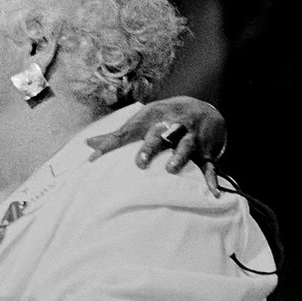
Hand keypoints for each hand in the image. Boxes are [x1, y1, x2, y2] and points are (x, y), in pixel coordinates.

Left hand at [85, 95, 225, 195]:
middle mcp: (171, 126)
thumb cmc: (162, 118)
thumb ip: (116, 136)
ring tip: (171, 169)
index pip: (129, 131)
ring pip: (186, 145)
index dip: (112, 144)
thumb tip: (87, 144)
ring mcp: (190, 138)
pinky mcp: (206, 151)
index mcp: (152, 119)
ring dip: (179, 156)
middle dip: (151, 146)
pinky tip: (213, 193)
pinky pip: (210, 165)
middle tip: (140, 162)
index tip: (96, 158)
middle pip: (161, 134)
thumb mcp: (140, 121)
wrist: (203, 107)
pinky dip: (211, 179)